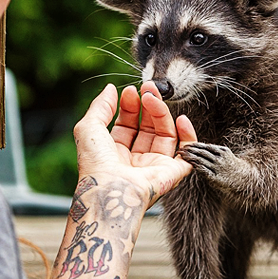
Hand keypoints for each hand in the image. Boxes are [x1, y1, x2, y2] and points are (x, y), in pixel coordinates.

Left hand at [73, 82, 196, 207]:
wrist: (110, 191)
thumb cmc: (95, 164)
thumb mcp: (88, 128)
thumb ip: (100, 106)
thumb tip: (111, 89)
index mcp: (115, 153)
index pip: (128, 125)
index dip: (130, 106)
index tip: (130, 90)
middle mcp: (135, 160)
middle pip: (148, 128)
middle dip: (148, 106)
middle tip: (148, 87)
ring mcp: (155, 167)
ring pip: (166, 134)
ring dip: (162, 113)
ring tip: (154, 97)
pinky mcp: (172, 174)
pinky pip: (187, 153)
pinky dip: (189, 135)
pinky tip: (181, 119)